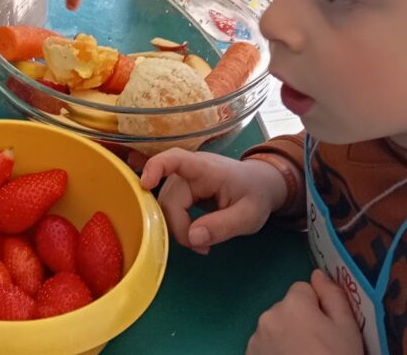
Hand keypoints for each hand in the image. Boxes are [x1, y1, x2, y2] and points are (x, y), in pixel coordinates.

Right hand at [140, 148, 290, 254]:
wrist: (262, 186)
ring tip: (203, 245)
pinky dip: (179, 226)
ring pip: (166, 207)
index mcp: (206, 168)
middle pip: (168, 199)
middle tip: (204, 248)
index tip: (145, 184)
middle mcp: (190, 170)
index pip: (175, 159)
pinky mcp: (183, 190)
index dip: (156, 167)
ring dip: (179, 229)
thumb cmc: (256, 195)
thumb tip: (192, 238)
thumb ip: (222, 226)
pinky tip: (196, 237)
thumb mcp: (248, 216)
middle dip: (179, 228)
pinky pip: (171, 209)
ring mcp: (185, 179)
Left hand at [246, 270, 363, 354]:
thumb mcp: (347, 329)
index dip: (318, 310)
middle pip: (288, 309)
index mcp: (293, 304)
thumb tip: (318, 273)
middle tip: (317, 349)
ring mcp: (256, 340)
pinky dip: (275, 354)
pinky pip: (265, 347)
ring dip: (286, 339)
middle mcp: (268, 315)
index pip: (304, 290)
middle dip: (301, 323)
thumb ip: (333, 296)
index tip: (327, 331)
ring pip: (276, 328)